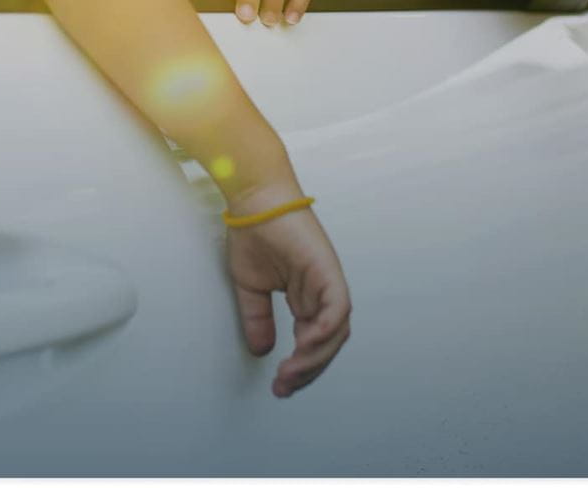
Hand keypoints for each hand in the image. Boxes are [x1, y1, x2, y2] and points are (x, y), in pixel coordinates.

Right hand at [225, 188, 350, 397]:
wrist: (254, 200)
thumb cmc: (253, 233)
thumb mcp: (250, 287)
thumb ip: (258, 318)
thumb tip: (262, 349)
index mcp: (306, 296)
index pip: (313, 341)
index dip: (300, 367)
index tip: (280, 385)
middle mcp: (322, 292)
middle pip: (328, 342)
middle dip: (308, 370)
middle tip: (285, 386)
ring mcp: (328, 281)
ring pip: (336, 331)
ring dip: (315, 356)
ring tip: (291, 371)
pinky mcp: (328, 270)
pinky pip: (337, 308)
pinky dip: (326, 329)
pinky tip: (305, 344)